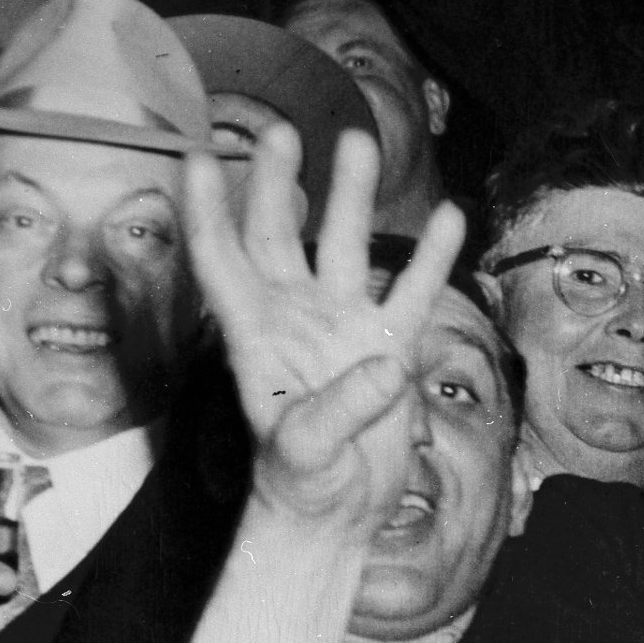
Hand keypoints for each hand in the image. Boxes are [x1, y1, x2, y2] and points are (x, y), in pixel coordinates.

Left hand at [182, 124, 467, 530]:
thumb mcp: (305, 454)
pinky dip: (430, 256)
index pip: (220, 261)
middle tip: (281, 130)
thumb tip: (385, 365)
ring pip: (344, 247)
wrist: (336, 512)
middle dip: (276, 182)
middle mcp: (293, 316)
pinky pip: (411, 292)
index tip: (193, 158)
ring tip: (358, 141)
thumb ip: (339, 409)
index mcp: (253, 335)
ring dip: (351, 196)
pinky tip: (450, 217)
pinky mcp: (387, 345)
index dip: (205, 211)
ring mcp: (341, 326)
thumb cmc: (300, 485)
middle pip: (277, 234)